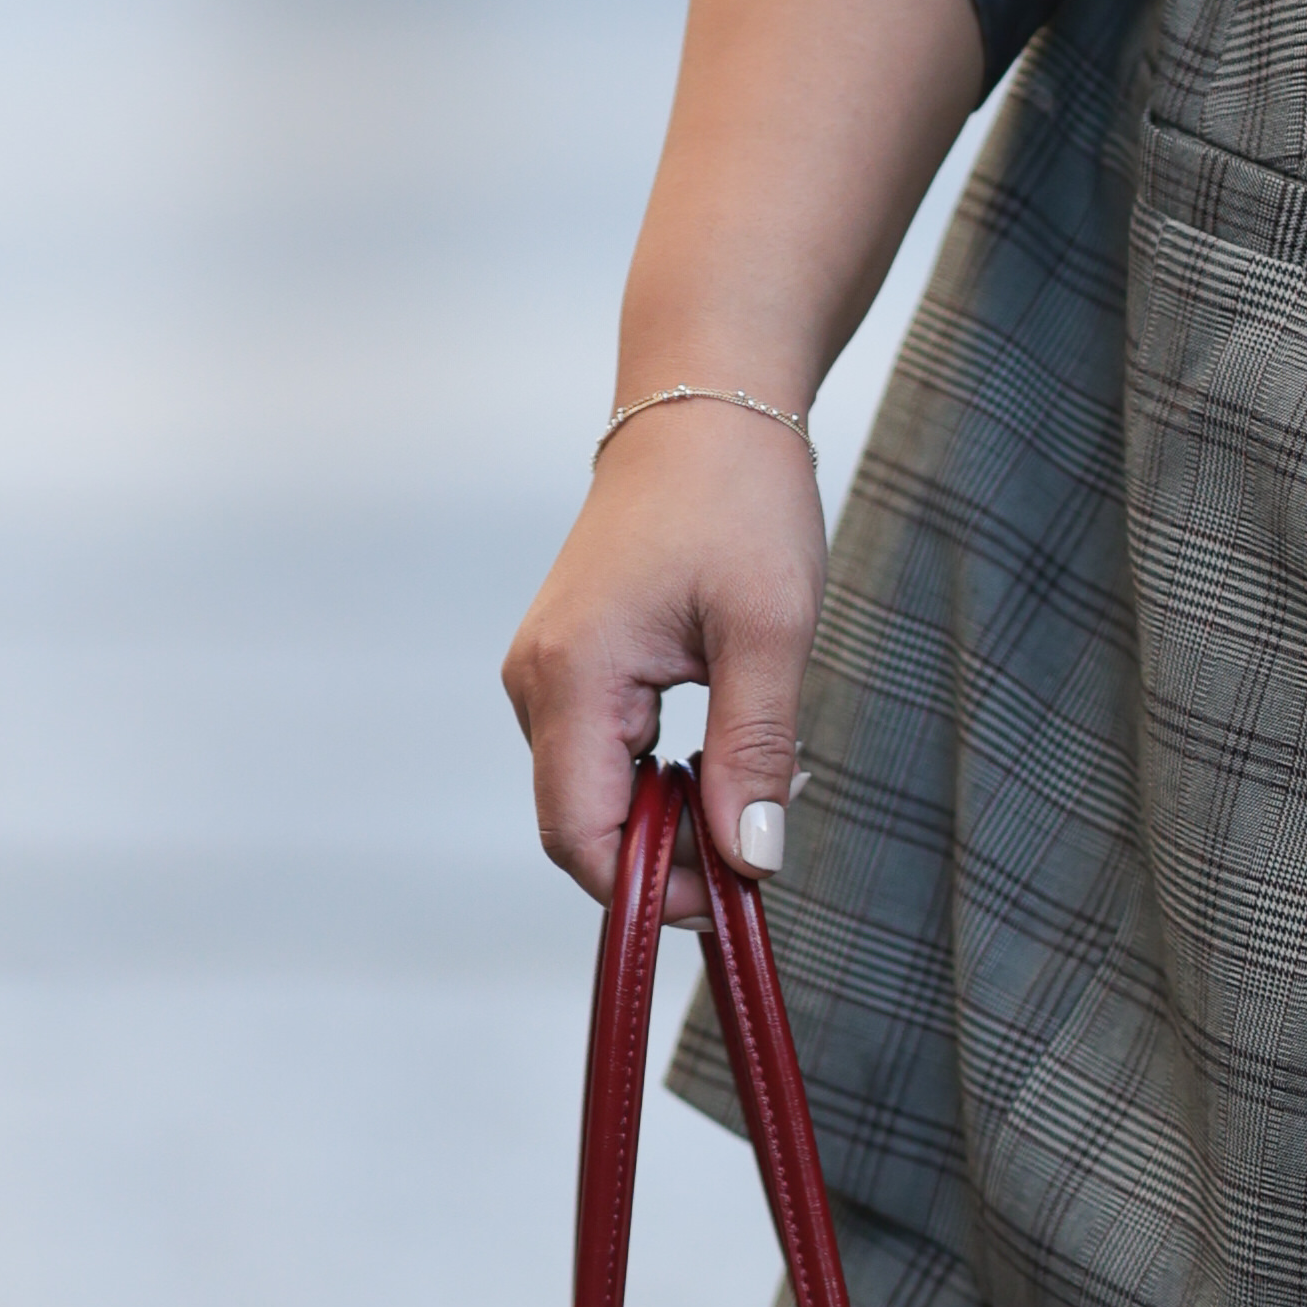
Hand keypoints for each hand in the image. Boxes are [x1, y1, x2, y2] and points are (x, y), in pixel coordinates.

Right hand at [503, 406, 824, 900]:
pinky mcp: (573, 665)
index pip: (578, 835)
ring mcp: (548, 673)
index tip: (732, 895)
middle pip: (583, 823)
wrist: (705, 411)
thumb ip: (755, 751)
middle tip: (765, 837)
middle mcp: (537, 682)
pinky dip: (664, 776)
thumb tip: (753, 860)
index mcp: (571, 676)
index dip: (647, 888)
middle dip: (669, 854)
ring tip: (762, 783)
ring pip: (597, 792)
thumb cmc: (739, 503)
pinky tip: (729, 755)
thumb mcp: (770, 631)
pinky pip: (605, 754)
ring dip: (674, 814)